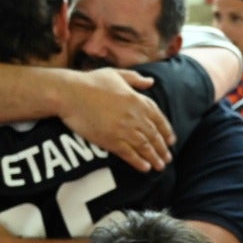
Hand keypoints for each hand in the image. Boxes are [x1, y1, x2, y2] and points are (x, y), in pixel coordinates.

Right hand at [58, 68, 173, 171]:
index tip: (171, 140)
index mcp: (138, 100)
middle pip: (154, 135)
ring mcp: (124, 130)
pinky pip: (129, 155)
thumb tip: (150, 81)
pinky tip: (145, 168)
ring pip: (145, 147)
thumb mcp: (116, 74)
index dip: (167, 131)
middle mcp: (134, 116)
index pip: (159, 119)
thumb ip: (135, 79)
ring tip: (160, 166)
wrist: (71, 93)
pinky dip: (139, 162)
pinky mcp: (111, 141)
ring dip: (154, 158)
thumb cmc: (91, 81)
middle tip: (167, 158)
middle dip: (162, 148)